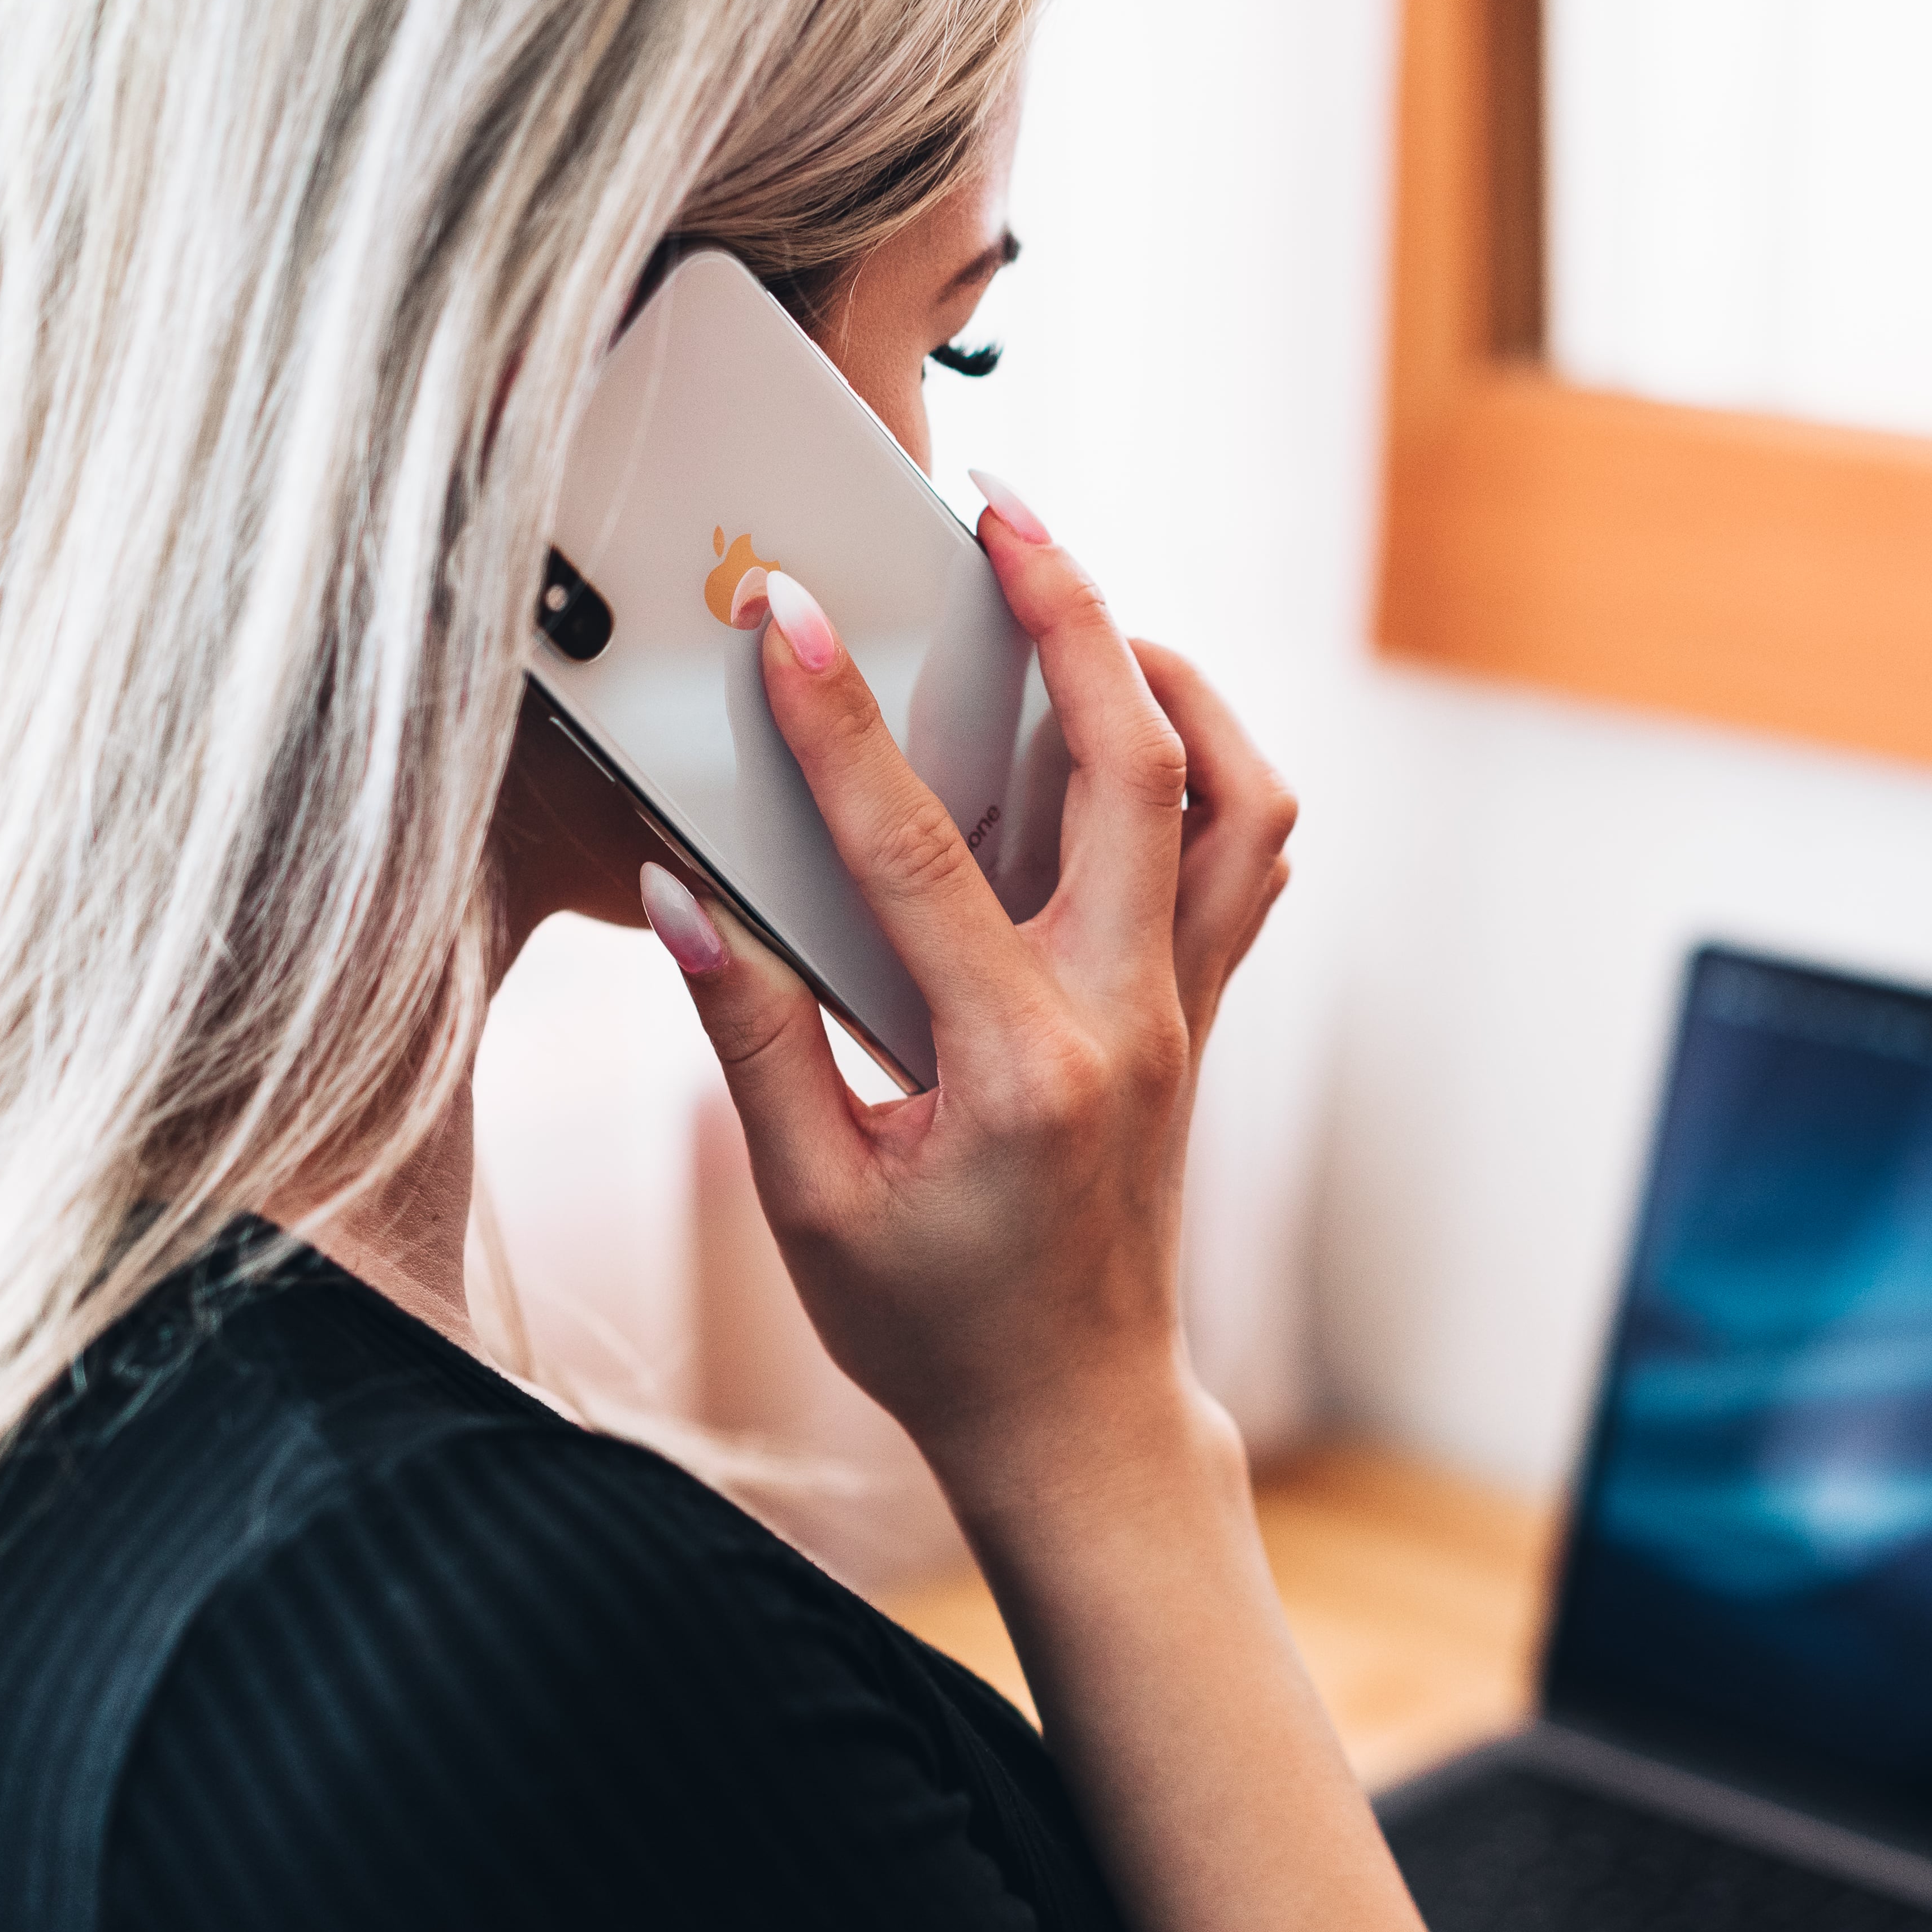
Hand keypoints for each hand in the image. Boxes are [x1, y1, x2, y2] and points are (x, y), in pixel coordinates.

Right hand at [637, 502, 1294, 1500]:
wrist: (1075, 1416)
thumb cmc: (934, 1331)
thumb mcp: (810, 1204)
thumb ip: (751, 1038)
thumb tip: (686, 892)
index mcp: (1016, 1069)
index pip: (920, 855)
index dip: (842, 725)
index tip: (792, 616)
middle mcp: (1126, 1019)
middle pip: (1138, 766)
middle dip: (1071, 613)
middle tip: (1002, 515)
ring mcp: (1182, 1011)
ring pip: (1238, 797)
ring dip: (1171, 680)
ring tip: (1083, 606)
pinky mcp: (1199, 1014)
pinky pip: (1245, 855)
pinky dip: (1207, 764)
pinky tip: (1130, 726)